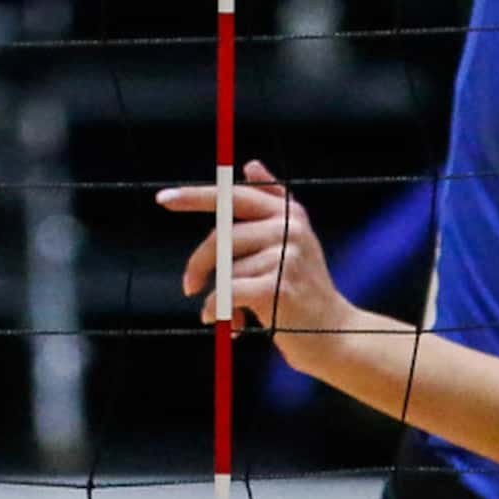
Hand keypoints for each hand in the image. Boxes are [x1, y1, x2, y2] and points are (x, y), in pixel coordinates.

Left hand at [157, 160, 354, 372]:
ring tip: (233, 316)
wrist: (335, 334)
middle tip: (188, 287)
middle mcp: (289, 227)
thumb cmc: (304, 289)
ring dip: (220, 299)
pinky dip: (218, 310)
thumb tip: (250, 164)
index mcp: (288, 212)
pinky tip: (229, 326)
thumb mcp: (294, 240)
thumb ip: (272, 202)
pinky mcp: (280, 287)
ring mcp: (287, 256)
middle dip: (199, 264)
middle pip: (221, 237)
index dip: (196, 197)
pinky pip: (228, 292)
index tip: (162, 198)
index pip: (233, 197)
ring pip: (226, 271)